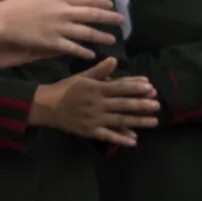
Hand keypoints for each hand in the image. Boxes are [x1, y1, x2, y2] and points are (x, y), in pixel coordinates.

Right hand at [0, 0, 122, 69]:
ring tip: (112, 39)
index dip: (99, 2)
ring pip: (86, 32)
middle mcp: (63, 11)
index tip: (110, 5)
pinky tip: (92, 54)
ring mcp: (59, 27)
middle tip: (121, 21)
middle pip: (92, 14)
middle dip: (109, 17)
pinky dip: (83, 51)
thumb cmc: (12, 6)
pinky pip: (73, 48)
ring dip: (101, 36)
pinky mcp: (53, 42)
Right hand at [29, 58, 161, 147]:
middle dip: (141, 105)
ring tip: (154, 122)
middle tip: (157, 105)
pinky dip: (120, 139)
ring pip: (119, 120)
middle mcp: (96, 104)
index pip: (119, 87)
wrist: (44, 106)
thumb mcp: (80, 77)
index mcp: (95, 89)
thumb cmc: (64, 89)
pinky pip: (107, 135)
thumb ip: (99, 70)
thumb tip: (114, 59)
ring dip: (138, 122)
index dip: (135, 87)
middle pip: (123, 104)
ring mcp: (93, 119)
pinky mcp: (89, 131)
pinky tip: (134, 141)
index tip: (150, 87)